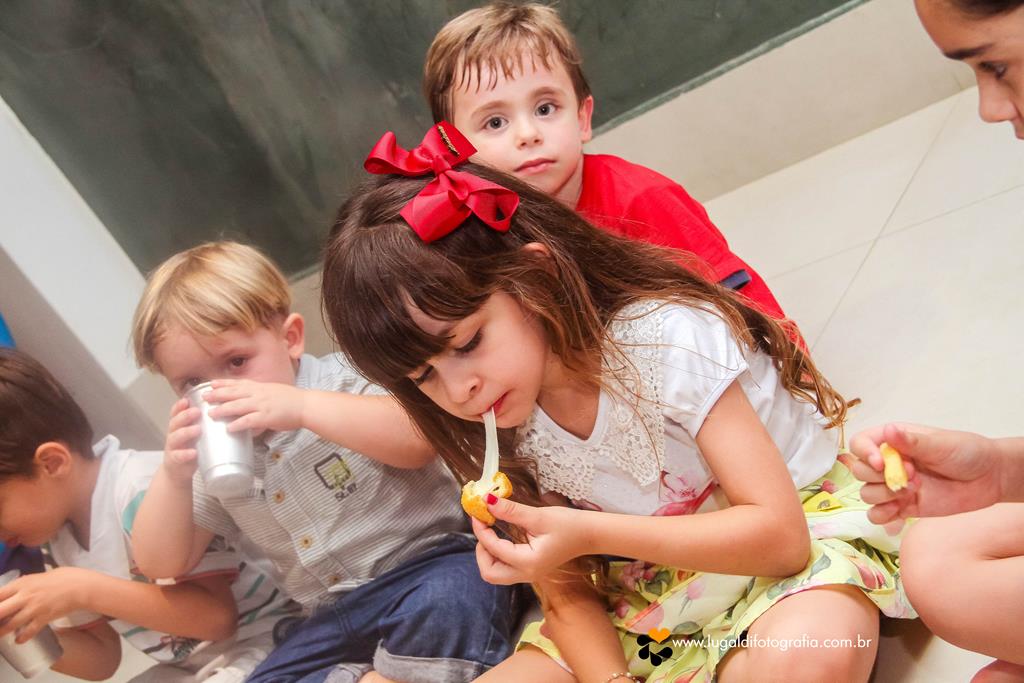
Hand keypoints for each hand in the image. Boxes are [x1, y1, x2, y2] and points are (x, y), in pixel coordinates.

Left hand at [0, 568, 89, 642]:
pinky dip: (21, 638)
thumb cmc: (64, 578)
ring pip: (10, 625)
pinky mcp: (44, 618)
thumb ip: (25, 583)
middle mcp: (25, 596)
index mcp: (22, 583)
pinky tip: (19, 639)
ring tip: (0, 634)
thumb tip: (17, 587)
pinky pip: (28, 632)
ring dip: (2, 632)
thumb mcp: (39, 576)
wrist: (81, 586)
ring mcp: (34, 608)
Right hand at [163, 398, 200, 485]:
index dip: (180, 406)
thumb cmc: (191, 448)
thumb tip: (229, 412)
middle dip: (185, 416)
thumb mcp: (196, 434)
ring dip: (186, 432)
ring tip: (197, 429)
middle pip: (175, 422)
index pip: (176, 413)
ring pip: (176, 437)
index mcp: (179, 426)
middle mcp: (174, 434)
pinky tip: (193, 453)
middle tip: (196, 411)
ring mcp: (173, 447)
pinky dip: (185, 454)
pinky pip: (178, 456)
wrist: (178, 472)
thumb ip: (206, 424)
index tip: (188, 399)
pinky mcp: (174, 460)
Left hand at [205, 380, 303, 434]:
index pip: (239, 383)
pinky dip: (238, 424)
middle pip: (234, 392)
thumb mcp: (274, 393)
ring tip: (210, 413)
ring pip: (238, 405)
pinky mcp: (267, 417)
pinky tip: (229, 428)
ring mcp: (262, 405)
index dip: (224, 384)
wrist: (306, 405)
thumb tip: (252, 406)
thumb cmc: (292, 401)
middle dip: (217, 394)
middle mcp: (259, 394)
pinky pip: (249, 420)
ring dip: (223, 409)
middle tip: (203, 397)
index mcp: (261, 387)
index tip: (211, 384)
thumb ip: (261, 398)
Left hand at [472, 498, 588, 583]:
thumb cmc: (569, 525)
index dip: (481, 530)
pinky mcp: (531, 569)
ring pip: (496, 573)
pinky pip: (506, 568)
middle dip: (481, 551)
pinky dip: (498, 554)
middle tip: (483, 527)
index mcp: (528, 563)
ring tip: (491, 531)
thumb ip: (511, 511)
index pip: (493, 549)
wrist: (590, 535)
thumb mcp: (538, 516)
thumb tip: (487, 501)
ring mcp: (529, 574)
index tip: (477, 511)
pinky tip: (502, 536)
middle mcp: (526, 574)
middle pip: (489, 573)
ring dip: (488, 554)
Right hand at [847, 423, 1002, 522]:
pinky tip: (900, 511)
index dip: (864, 453)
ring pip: (866, 494)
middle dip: (881, 477)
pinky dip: (882, 515)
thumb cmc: (966, 452)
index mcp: (892, 441)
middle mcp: (888, 463)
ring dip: (884, 496)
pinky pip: (877, 515)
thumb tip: (890, 430)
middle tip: (913, 476)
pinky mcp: (902, 507)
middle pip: (859, 471)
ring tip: (914, 491)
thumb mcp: (941, 444)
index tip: (881, 463)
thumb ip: (913, 442)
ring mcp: (894, 486)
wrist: (989, 478)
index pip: (860, 443)